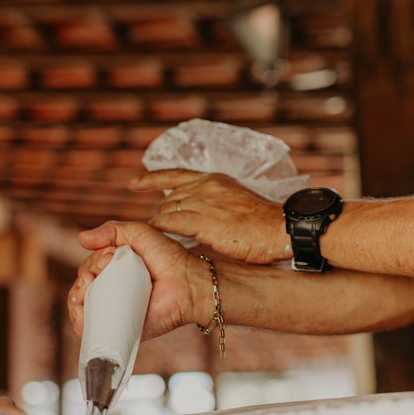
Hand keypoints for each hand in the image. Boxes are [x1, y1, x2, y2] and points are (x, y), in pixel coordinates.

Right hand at [71, 221, 209, 339]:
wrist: (186, 281)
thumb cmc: (167, 256)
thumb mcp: (138, 234)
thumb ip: (111, 230)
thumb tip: (81, 238)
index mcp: (112, 273)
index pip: (86, 270)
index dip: (89, 263)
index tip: (108, 257)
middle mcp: (110, 293)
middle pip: (80, 289)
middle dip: (83, 278)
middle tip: (101, 270)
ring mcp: (113, 312)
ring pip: (80, 310)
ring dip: (76, 297)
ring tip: (90, 285)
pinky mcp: (118, 329)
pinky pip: (90, 332)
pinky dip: (79, 323)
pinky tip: (82, 312)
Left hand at [129, 169, 288, 264]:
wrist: (280, 228)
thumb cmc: (264, 223)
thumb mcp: (238, 201)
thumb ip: (218, 202)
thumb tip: (204, 213)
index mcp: (215, 179)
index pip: (175, 174)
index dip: (151, 178)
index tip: (133, 182)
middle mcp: (206, 186)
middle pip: (170, 197)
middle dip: (164, 213)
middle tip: (164, 231)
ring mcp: (204, 202)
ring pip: (167, 209)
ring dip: (161, 224)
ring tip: (157, 240)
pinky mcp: (203, 221)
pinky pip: (169, 223)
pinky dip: (158, 230)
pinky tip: (153, 238)